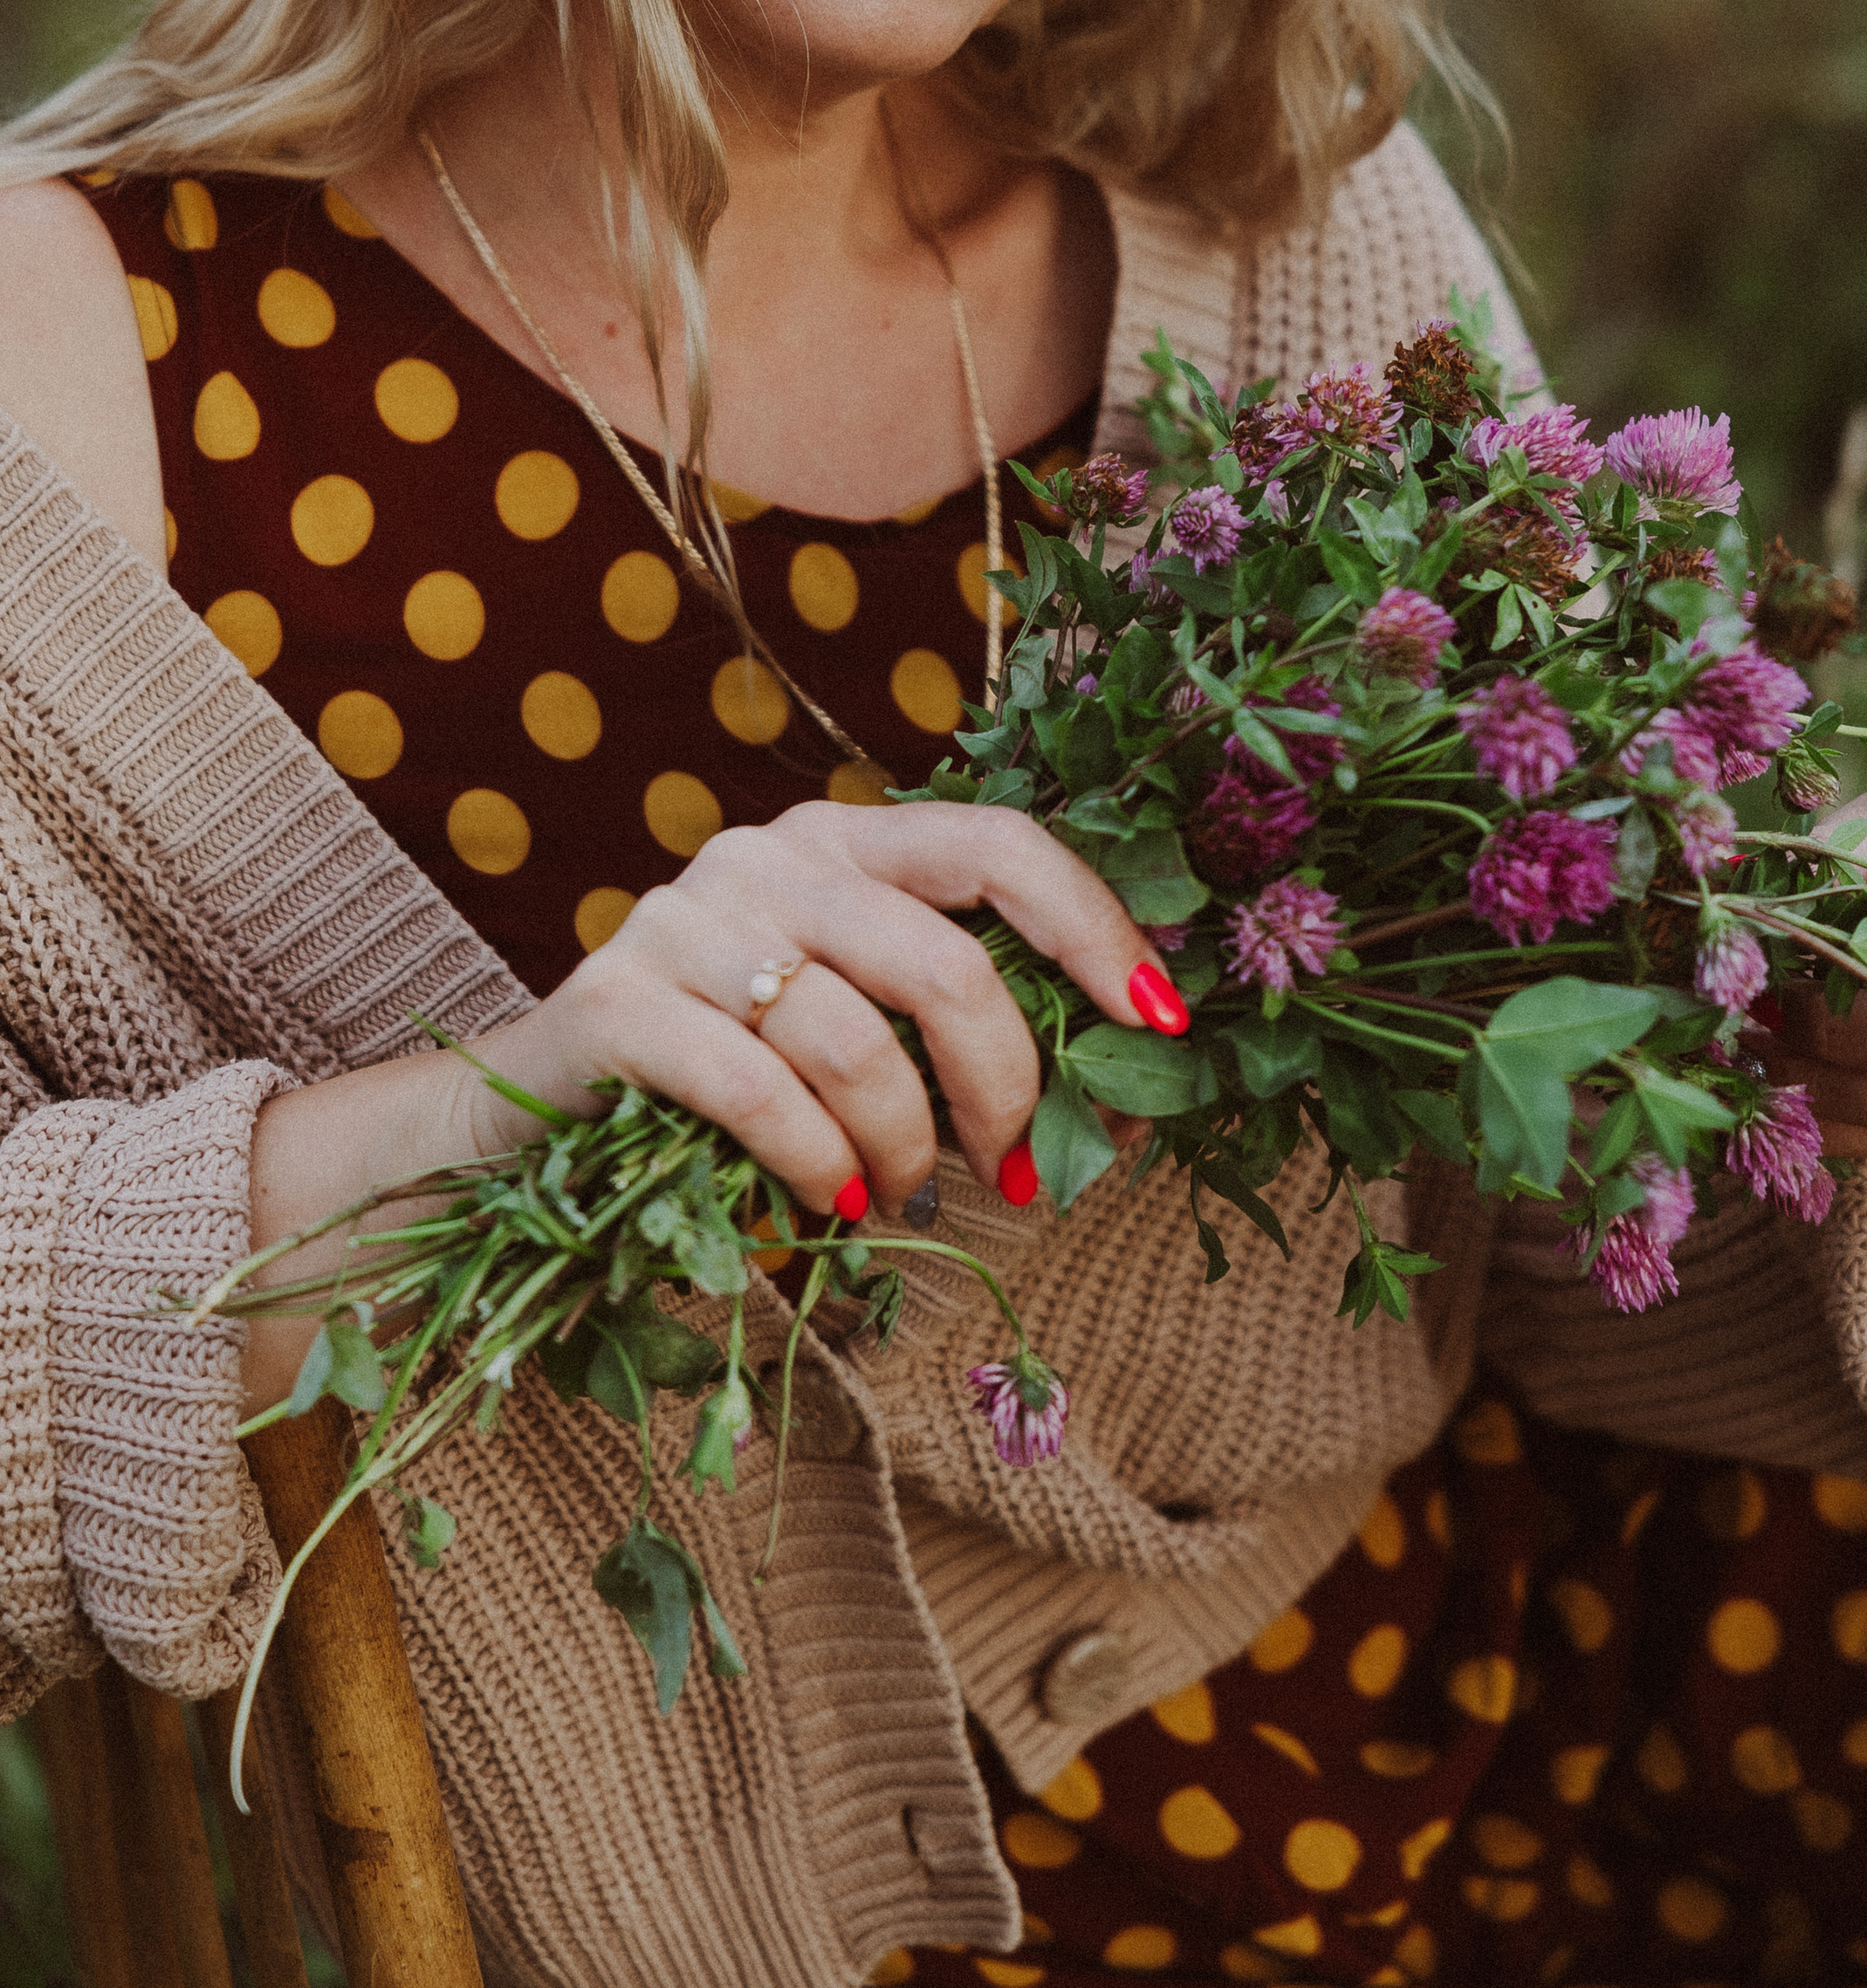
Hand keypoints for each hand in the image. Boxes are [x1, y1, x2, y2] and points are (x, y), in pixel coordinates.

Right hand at [481, 799, 1178, 1215]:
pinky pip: (755, 1089)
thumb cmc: (731, 1075)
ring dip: (902, 1146)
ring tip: (896, 1199)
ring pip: (855, 1038)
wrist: (526, 1116)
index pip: (1000, 845)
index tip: (1163, 1021)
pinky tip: (827, 1205)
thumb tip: (1121, 1085)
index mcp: (846, 837)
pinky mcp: (616, 1003)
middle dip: (1003, 1085)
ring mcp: (686, 920)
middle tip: (1005, 1172)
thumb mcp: (854, 1020)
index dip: (1095, 927)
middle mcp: (769, 854)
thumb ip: (955, 1024)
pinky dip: (813, 1161)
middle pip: (943, 961)